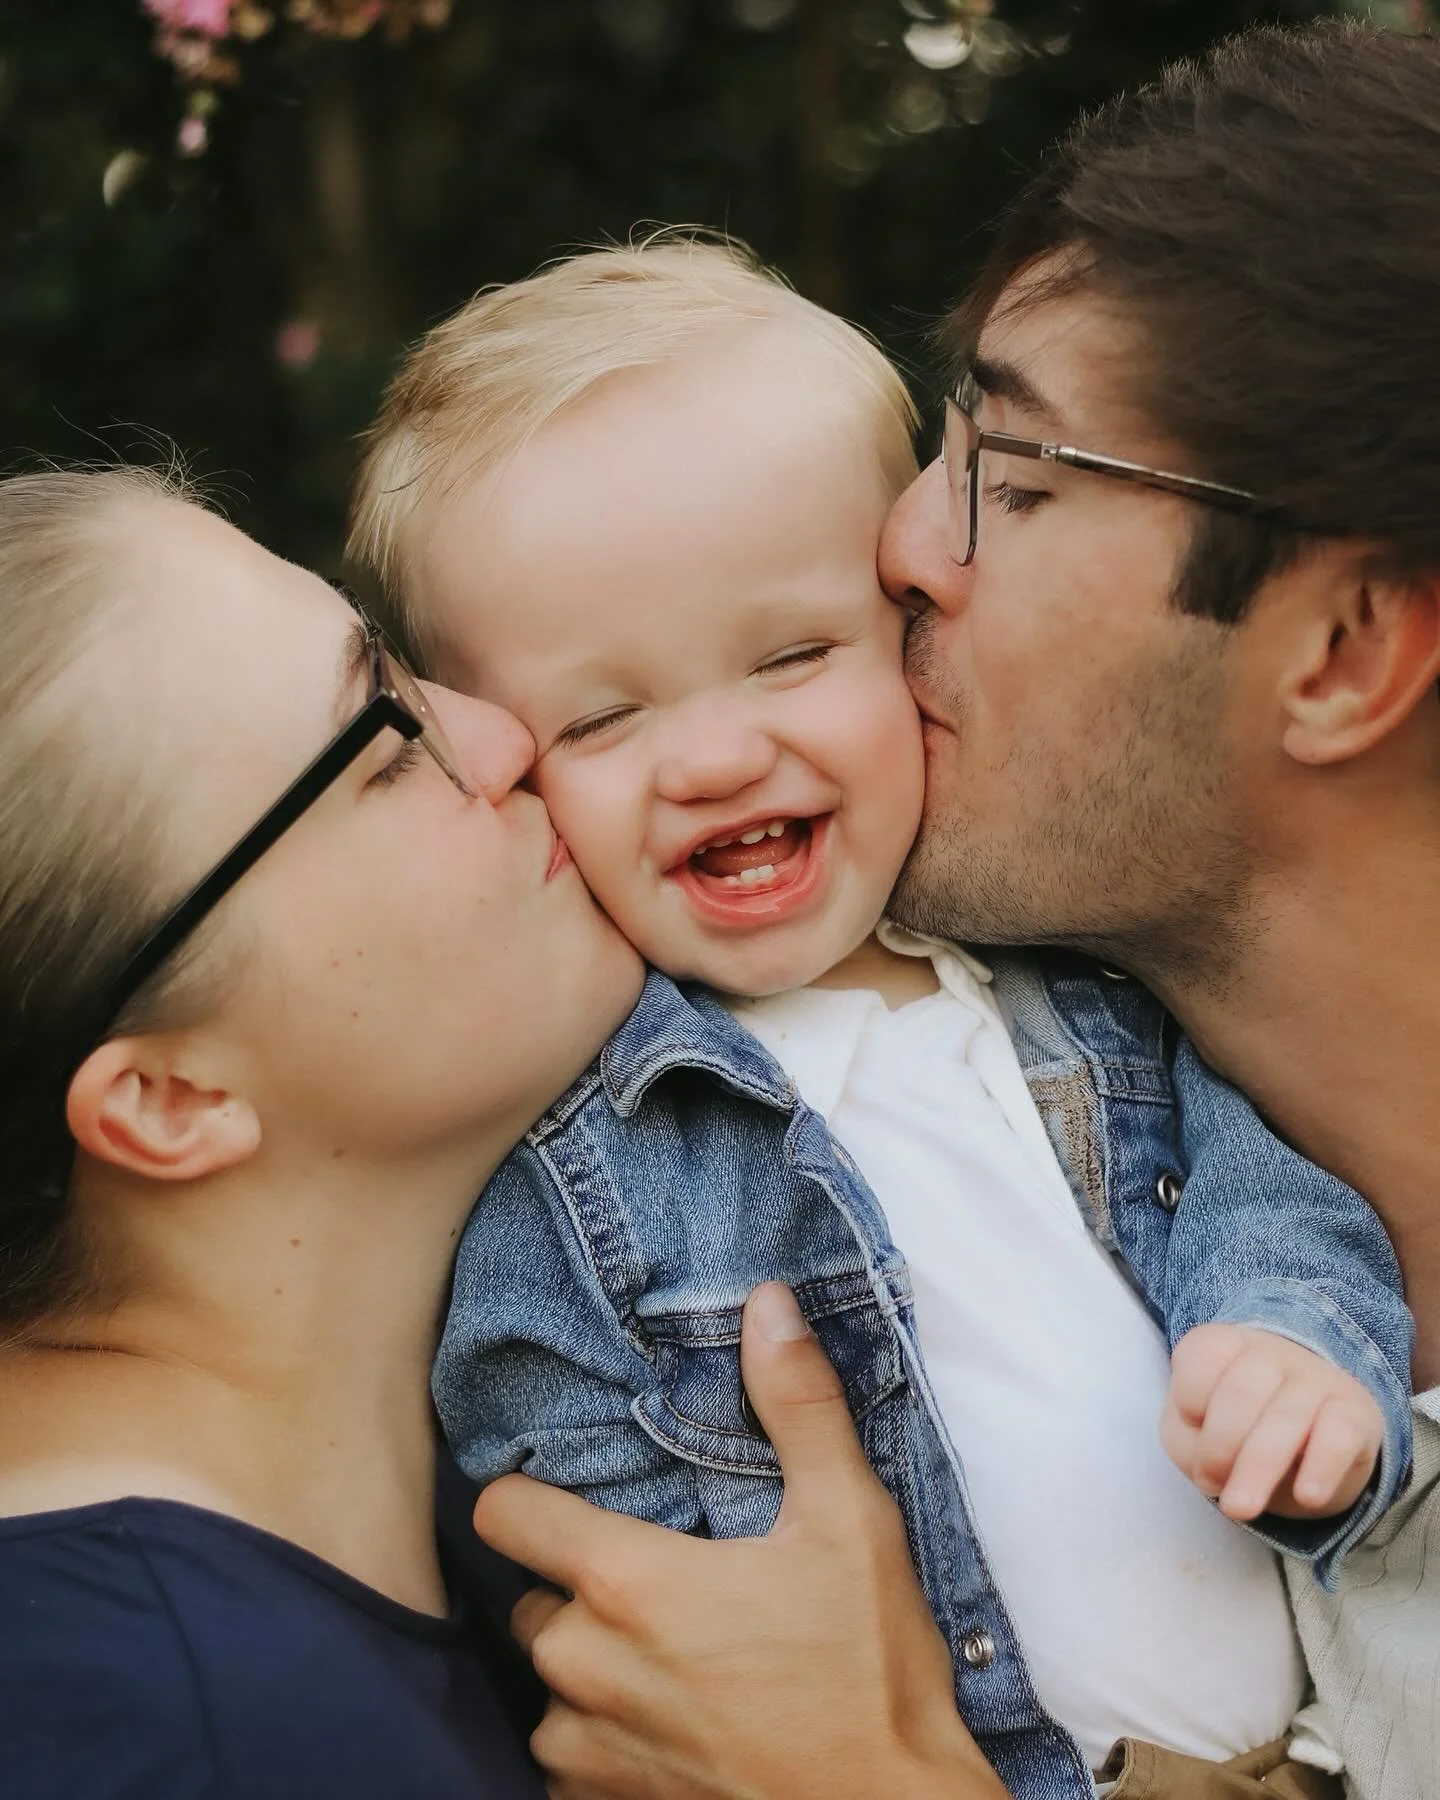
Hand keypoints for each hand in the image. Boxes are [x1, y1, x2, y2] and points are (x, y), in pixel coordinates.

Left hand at [473, 1282, 1006, 1799]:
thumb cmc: (870, 1676)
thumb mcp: (850, 1521)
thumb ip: (798, 1403)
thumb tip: (767, 1301)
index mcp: (626, 1585)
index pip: (503, 1515)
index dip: (530, 1496)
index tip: (573, 1495)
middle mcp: (586, 1669)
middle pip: (533, 1599)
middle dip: (582, 1588)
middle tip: (662, 1581)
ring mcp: (590, 1751)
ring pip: (551, 1686)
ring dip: (594, 1671)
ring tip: (674, 1658)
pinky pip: (572, 1761)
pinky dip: (608, 1740)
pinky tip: (678, 1724)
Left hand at [1160, 1321, 1383, 1520]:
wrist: (1308, 1442)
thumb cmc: (1237, 1431)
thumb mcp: (1195, 1434)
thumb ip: (1191, 1444)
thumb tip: (1214, 1470)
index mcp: (1226, 1346)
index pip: (1203, 1355)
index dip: (1189, 1399)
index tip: (1191, 1428)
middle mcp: (1272, 1353)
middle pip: (1241, 1391)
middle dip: (1221, 1446)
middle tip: (1213, 1488)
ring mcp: (1317, 1378)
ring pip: (1286, 1418)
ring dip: (1259, 1468)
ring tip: (1241, 1508)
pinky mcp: (1356, 1412)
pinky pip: (1340, 1435)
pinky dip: (1322, 1468)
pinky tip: (1307, 1496)